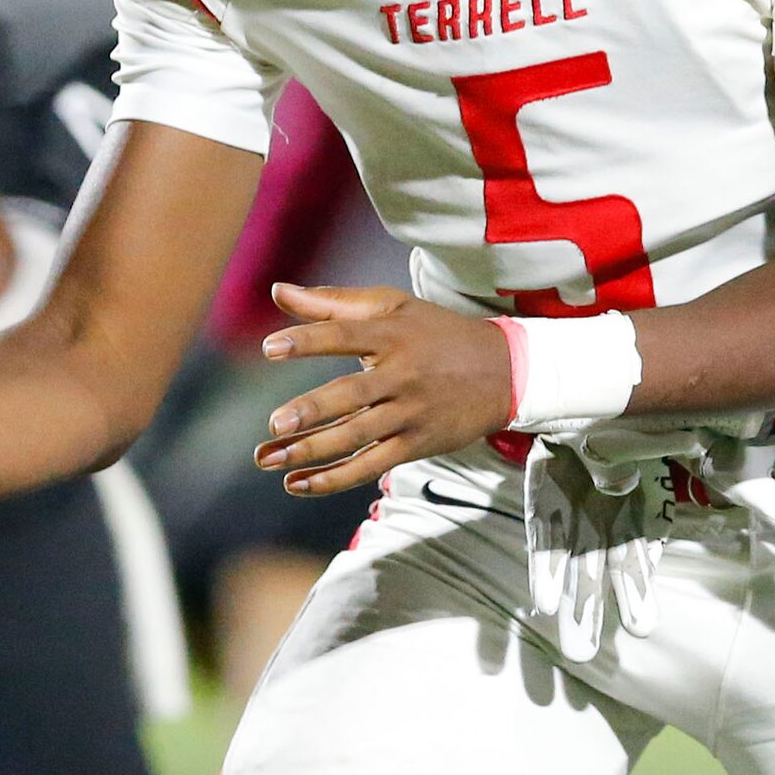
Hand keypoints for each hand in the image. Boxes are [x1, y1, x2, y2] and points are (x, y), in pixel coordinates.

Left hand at [252, 284, 513, 497]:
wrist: (505, 370)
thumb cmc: (436, 333)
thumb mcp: (392, 307)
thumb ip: (331, 302)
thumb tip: (277, 291)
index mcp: (392, 334)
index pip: (345, 335)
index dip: (308, 341)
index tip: (270, 348)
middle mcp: (401, 374)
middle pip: (352, 394)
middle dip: (312, 411)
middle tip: (275, 423)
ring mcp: (410, 413)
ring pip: (357, 436)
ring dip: (312, 450)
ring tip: (269, 459)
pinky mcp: (416, 444)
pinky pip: (371, 465)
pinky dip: (335, 477)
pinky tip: (299, 483)